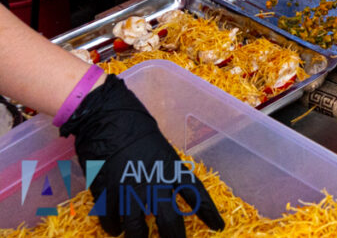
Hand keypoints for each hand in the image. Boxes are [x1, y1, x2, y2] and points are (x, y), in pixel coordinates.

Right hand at [59, 75, 224, 237]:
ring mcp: (130, 192)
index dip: (209, 213)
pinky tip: (115, 230)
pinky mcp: (107, 195)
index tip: (218, 227)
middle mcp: (155, 185)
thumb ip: (165, 173)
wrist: (109, 120)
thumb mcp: (161, 151)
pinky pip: (111, 222)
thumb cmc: (136, 130)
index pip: (197, 196)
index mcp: (172, 170)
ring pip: (137, 230)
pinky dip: (113, 228)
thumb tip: (166, 192)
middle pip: (170, 223)